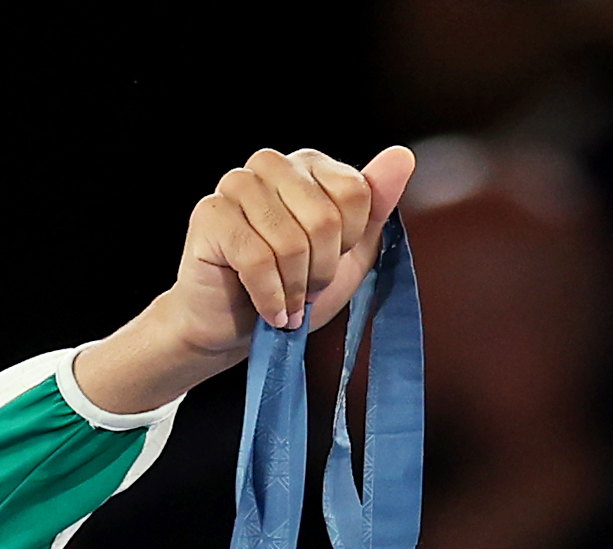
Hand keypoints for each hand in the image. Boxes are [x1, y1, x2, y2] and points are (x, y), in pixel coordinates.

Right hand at [72, 143, 418, 416]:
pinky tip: (270, 312)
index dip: (348, 244)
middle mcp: (270, 164)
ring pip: (290, 242)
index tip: (330, 264)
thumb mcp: (347, 253)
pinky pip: (257, 259)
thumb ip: (375, 206)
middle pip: (324, 219)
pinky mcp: (210, 215)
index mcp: (307, 165)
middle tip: (306, 292)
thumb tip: (402, 156)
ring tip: (287, 304)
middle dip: (321, 271)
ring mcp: (236, 184)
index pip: (355, 193)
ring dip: (295, 289)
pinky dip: (271, 298)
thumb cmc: (291, 288)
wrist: (233, 329)